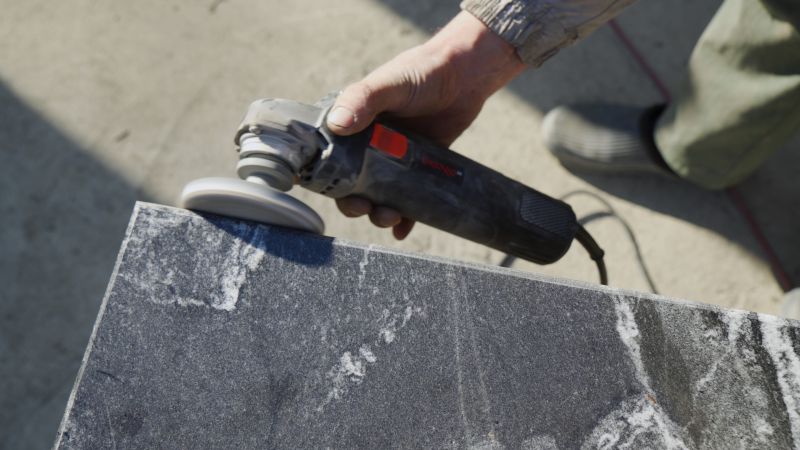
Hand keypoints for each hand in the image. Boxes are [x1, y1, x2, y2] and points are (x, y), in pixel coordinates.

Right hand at [327, 11, 524, 239]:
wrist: (466, 75)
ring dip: (380, 213)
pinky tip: (404, 231)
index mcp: (354, 124)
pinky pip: (409, 199)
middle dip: (355, 203)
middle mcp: (370, 144)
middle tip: (365, 208)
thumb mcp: (389, 84)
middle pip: (353, 184)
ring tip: (390, 217)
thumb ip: (362, 100)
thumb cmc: (423, 71)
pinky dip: (406, 218)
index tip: (335, 193)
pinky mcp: (420, 167)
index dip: (329, 179)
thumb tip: (336, 125)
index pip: (331, 157)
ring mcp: (395, 158)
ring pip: (380, 195)